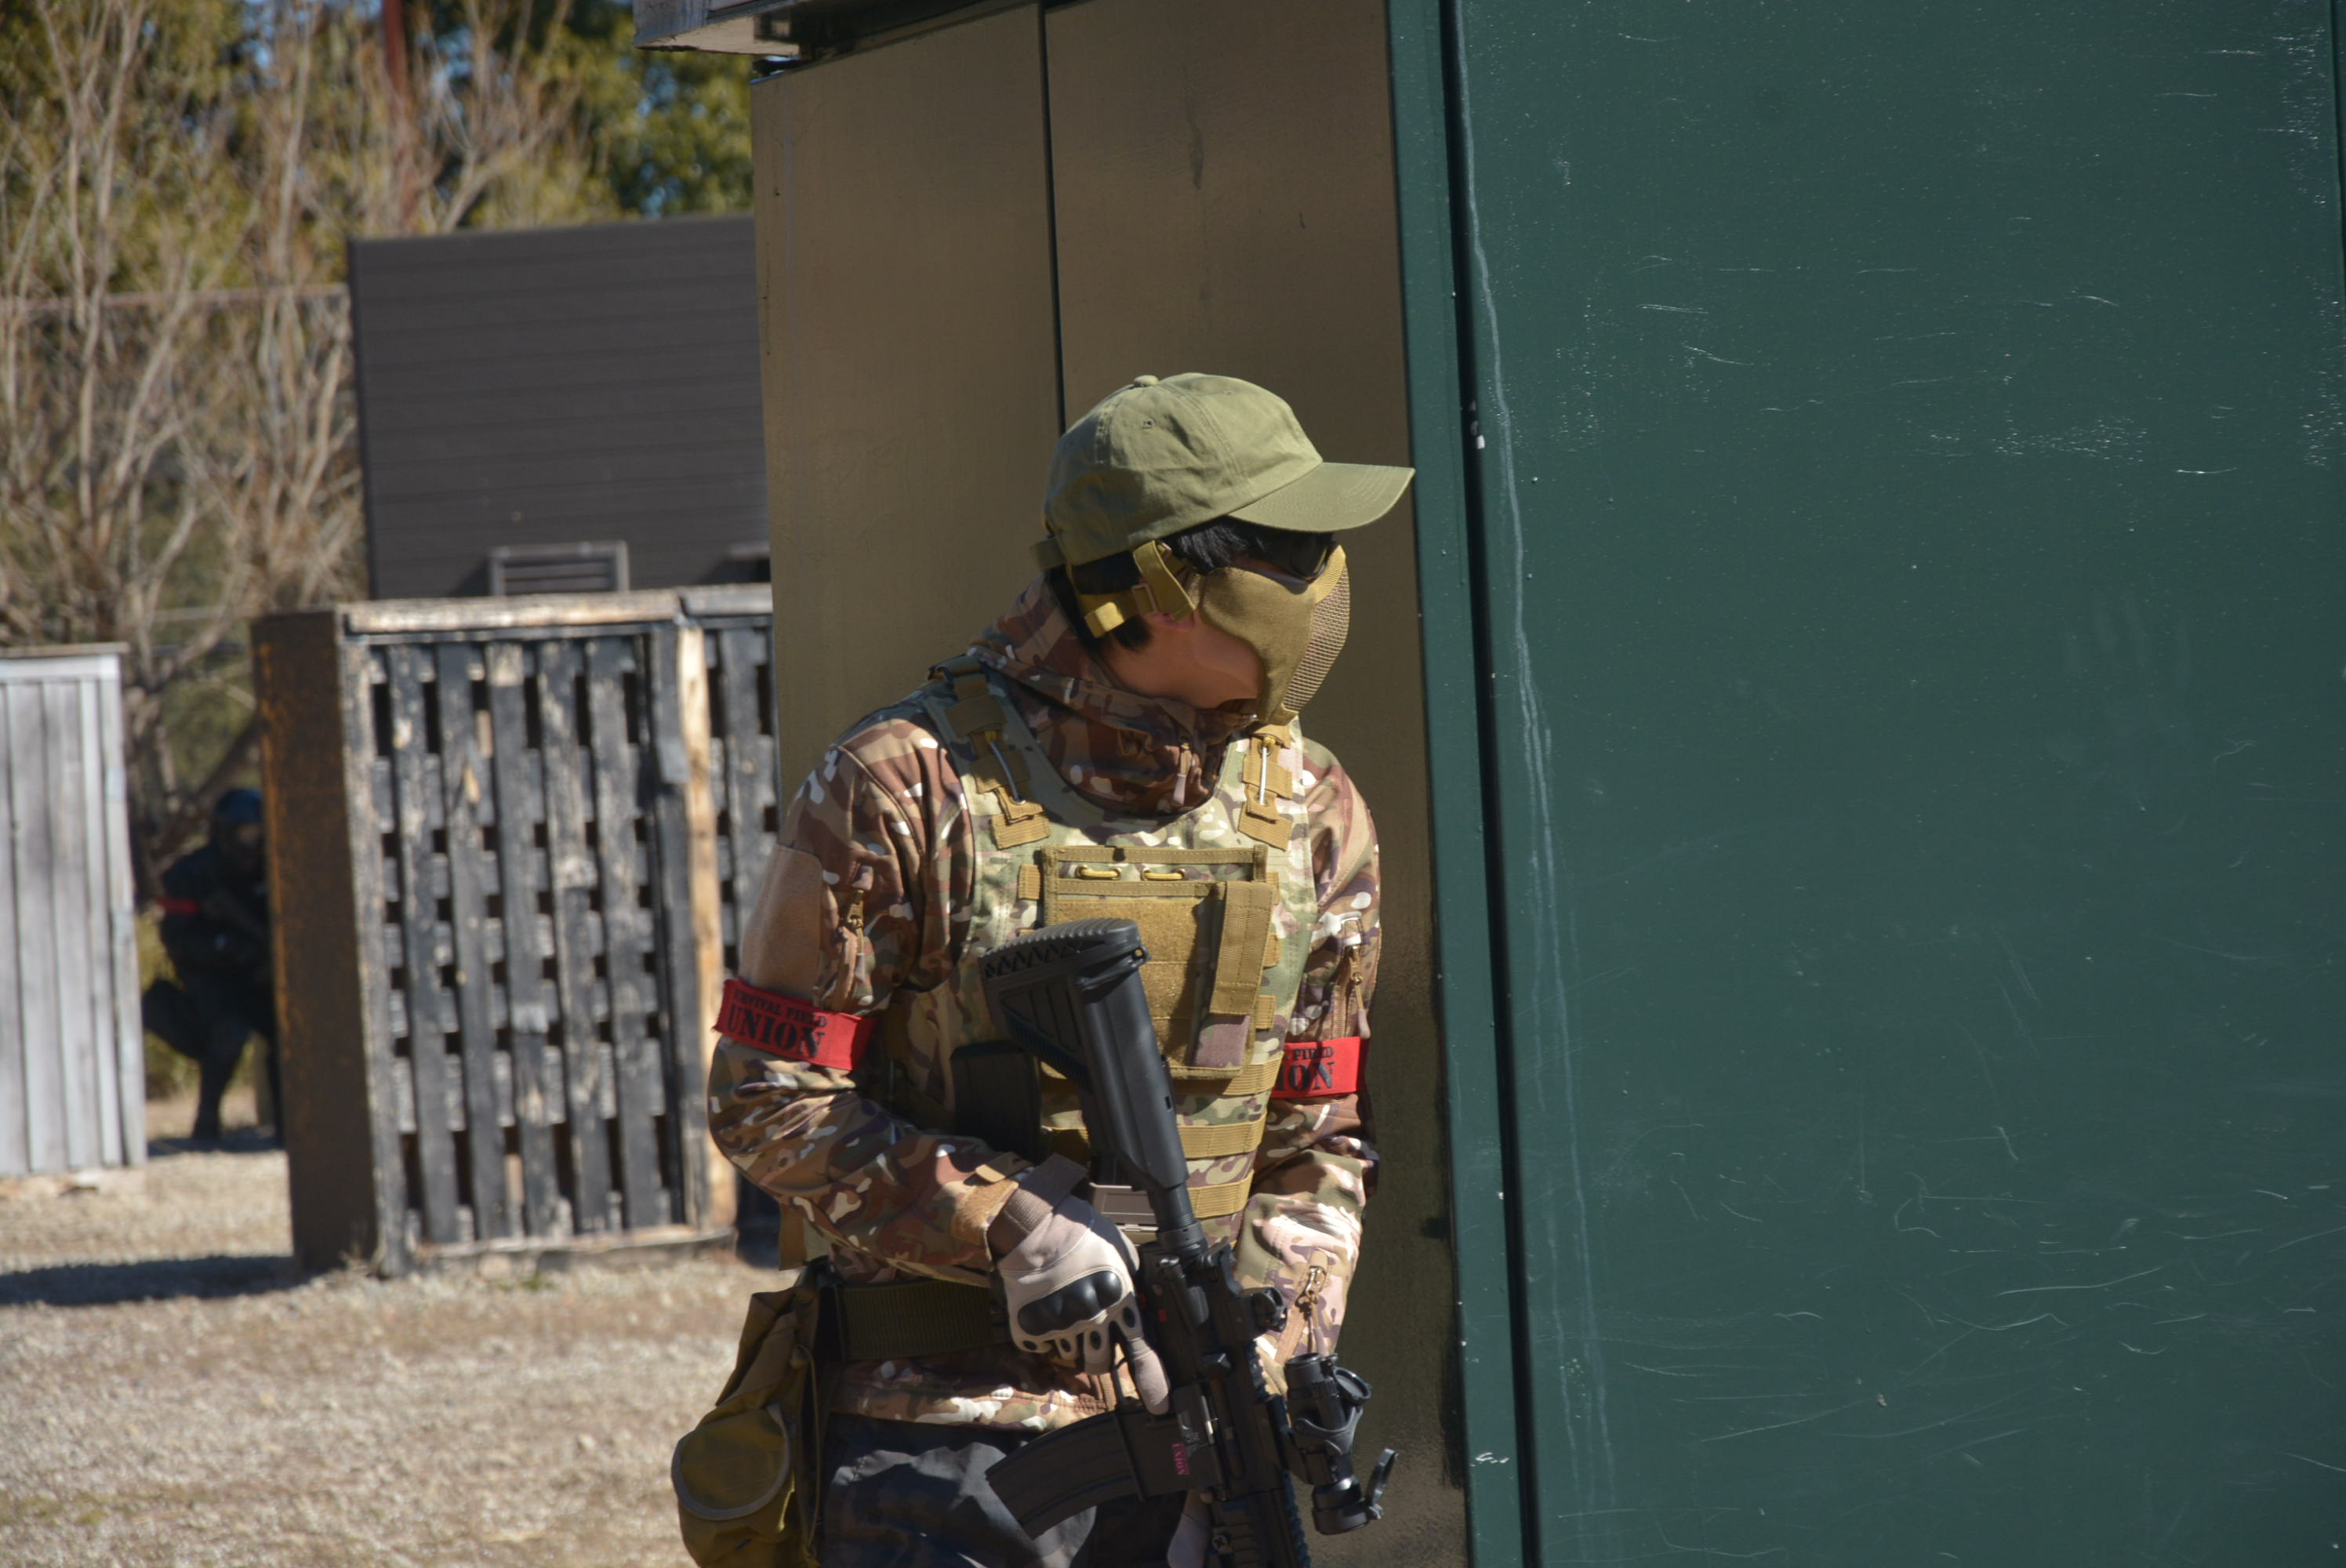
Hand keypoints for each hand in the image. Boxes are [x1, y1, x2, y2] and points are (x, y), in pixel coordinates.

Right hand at [990, 1156, 1168, 1411]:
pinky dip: (1045, 1333)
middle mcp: (1092, 1318)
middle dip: (1101, 1354)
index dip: (1153, 1382)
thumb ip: (1131, 1284)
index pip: (1141, 1351)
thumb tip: (1140, 1307)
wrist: (1034, 1224)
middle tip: (1093, 1333)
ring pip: (1072, 1358)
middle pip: (1102, 1364)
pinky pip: (1043, 1347)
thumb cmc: (1082, 1232)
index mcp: (1119, 1299)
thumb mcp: (1120, 1253)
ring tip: (1066, 1308)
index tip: (1160, 1405)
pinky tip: (1046, 1306)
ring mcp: (1060, 1325)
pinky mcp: (1031, 1327)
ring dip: (1072, 1341)